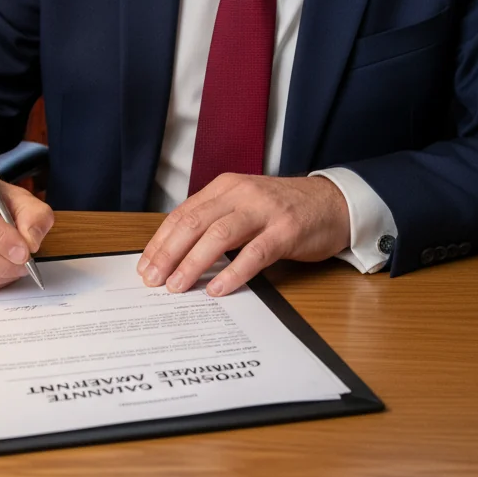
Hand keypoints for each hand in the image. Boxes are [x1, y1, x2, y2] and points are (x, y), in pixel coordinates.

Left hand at [137, 174, 349, 296]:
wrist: (332, 202)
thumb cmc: (283, 209)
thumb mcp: (244, 205)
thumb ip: (215, 221)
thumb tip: (177, 254)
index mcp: (226, 187)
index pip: (183, 213)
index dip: (161, 241)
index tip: (145, 265)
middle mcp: (241, 194)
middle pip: (194, 222)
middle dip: (169, 253)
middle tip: (152, 280)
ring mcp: (264, 211)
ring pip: (219, 235)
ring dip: (193, 263)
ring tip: (177, 286)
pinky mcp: (286, 231)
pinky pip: (254, 253)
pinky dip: (233, 272)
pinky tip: (217, 289)